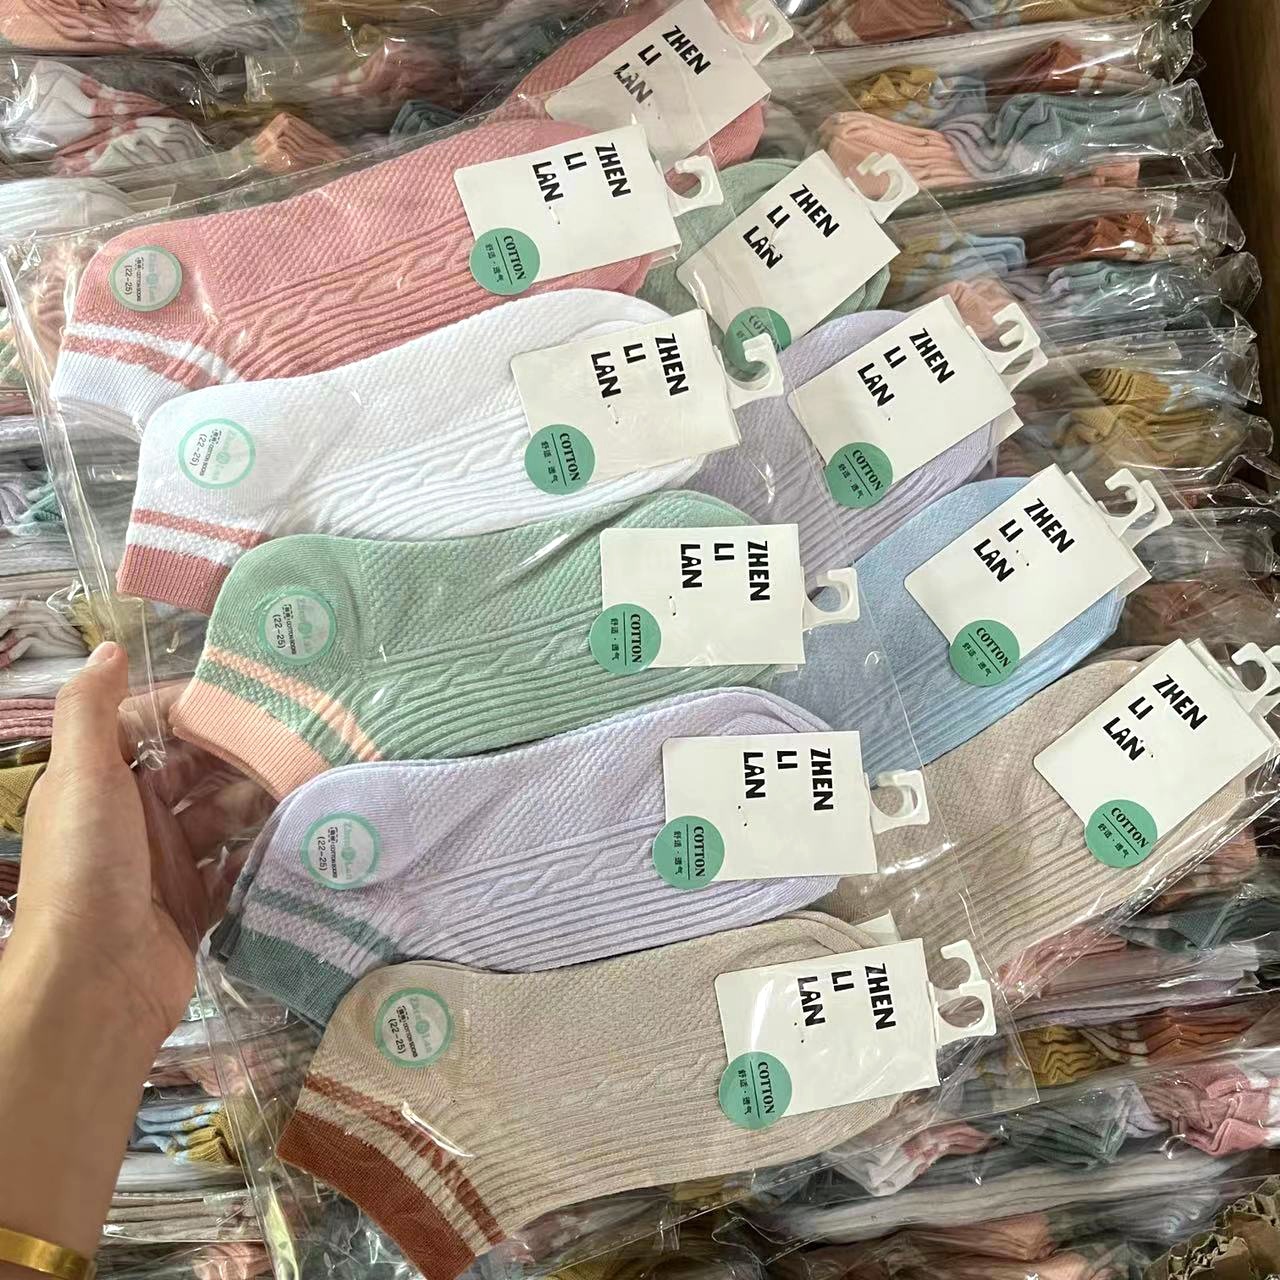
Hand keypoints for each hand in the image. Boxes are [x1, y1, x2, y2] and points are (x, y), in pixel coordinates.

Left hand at [12, 642, 270, 1050]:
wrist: (95, 984)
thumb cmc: (87, 869)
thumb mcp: (82, 775)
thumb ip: (91, 709)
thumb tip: (109, 648)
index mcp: (99, 784)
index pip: (150, 730)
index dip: (193, 711)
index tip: (248, 695)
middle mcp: (131, 820)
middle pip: (193, 773)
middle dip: (237, 757)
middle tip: (294, 740)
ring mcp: (164, 865)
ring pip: (220, 819)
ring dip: (255, 804)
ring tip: (302, 786)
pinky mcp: (195, 906)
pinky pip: (235, 869)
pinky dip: (260, 854)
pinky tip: (295, 836)